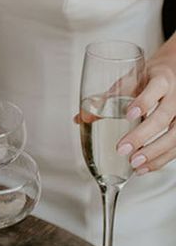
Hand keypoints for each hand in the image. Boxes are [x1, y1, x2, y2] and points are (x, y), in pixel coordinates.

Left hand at [115, 50, 175, 174]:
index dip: (143, 102)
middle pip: (164, 116)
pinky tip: (144, 168)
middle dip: (143, 135)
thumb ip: (108, 98)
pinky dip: (161, 159)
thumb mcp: (131, 80)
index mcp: (161, 79)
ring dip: (155, 153)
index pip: (155, 89)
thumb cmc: (152, 77)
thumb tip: (81, 118)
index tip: (129, 114)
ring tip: (134, 165)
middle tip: (122, 149)